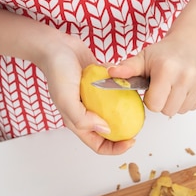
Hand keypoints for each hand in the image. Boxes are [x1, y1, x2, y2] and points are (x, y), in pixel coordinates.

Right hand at [35, 33, 134, 154]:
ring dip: (126, 109)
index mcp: (77, 121)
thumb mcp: (66, 99)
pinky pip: (115, 90)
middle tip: (139, 124)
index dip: (115, 148)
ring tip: (138, 105)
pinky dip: (122, 88)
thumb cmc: (57, 72)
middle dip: (125, 131)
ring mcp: (94, 97)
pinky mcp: (99, 82)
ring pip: (114, 110)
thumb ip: (82, 118)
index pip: (98, 144)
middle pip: (109, 130)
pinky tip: (129, 84)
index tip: (131, 140)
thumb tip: (105, 129)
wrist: (56, 46)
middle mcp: (87, 112)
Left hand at [107, 35, 195, 116]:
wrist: (192, 41)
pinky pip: (193, 107)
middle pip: (168, 110)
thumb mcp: (144, 56)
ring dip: (175, 102)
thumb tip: (111, 73)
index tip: (151, 89)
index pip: (154, 104)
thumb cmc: (166, 51)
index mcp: (166, 69)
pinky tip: (184, 86)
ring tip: (174, 86)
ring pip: (181, 110)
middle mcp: (185, 76)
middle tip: (163, 87)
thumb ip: (127, 68)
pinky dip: (187, 100)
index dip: (150, 99)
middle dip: (162, 102)